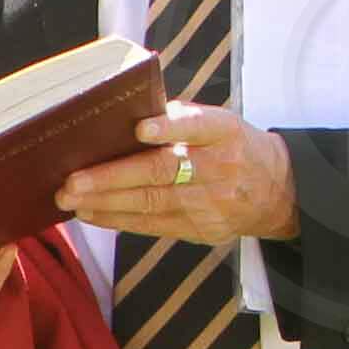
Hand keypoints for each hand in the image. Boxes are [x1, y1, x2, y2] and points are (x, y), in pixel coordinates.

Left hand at [56, 103, 296, 244]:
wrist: (277, 189)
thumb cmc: (231, 146)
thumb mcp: (217, 124)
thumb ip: (177, 120)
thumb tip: (120, 121)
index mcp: (224, 132)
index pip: (198, 126)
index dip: (170, 127)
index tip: (141, 128)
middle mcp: (221, 167)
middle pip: (162, 172)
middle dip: (111, 178)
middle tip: (72, 181)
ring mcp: (213, 203)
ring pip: (152, 203)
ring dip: (105, 202)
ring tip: (70, 198)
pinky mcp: (203, 229)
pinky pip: (154, 225)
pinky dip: (118, 219)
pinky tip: (91, 213)